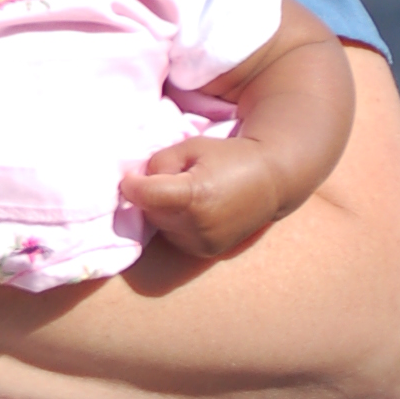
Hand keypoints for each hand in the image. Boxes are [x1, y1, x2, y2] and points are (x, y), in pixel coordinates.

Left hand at [125, 135, 285, 259]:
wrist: (270, 182)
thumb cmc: (229, 157)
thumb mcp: (192, 146)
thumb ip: (160, 162)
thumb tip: (137, 182)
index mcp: (195, 195)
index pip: (146, 195)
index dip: (132, 186)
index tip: (129, 179)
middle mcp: (198, 225)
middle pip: (151, 210)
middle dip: (152, 195)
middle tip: (172, 179)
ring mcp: (202, 242)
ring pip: (160, 226)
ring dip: (162, 210)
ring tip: (186, 194)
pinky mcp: (205, 252)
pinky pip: (174, 237)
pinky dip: (175, 224)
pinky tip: (194, 210)